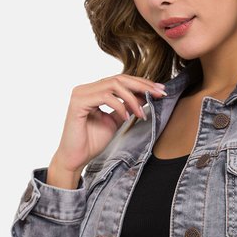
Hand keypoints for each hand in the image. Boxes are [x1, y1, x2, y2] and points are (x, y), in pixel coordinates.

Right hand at [52, 73, 167, 174]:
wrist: (76, 158)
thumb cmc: (92, 141)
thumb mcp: (115, 121)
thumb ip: (126, 107)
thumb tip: (145, 97)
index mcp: (94, 90)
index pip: (121, 80)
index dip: (142, 84)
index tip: (160, 91)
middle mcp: (86, 88)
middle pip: (119, 78)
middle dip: (142, 86)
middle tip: (159, 93)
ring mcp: (80, 94)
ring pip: (114, 85)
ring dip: (132, 98)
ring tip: (141, 113)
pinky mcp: (78, 103)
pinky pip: (104, 97)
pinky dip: (119, 106)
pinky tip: (127, 117)